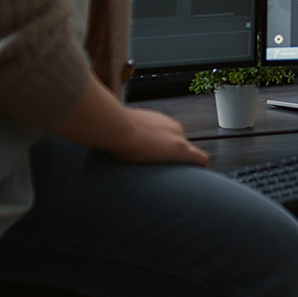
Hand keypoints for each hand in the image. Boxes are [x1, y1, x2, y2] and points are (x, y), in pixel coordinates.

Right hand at [48, 75, 208, 166]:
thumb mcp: (113, 123)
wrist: (118, 129)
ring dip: (184, 162)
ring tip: (180, 175)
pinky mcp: (181, 150)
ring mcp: (177, 138)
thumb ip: (113, 125)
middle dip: (174, 154)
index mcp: (157, 121)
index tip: (157, 155)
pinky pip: (198, 158)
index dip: (163, 146)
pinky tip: (201, 171)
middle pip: (178, 142)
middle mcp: (171, 126)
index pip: (166, 134)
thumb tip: (96, 124)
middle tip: (166, 168)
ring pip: (187, 151)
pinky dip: (200, 164)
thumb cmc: (112, 126)